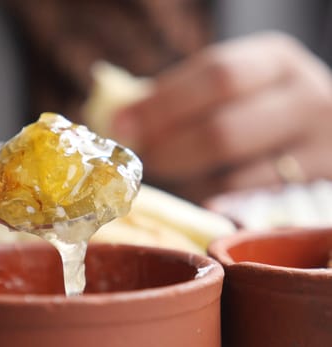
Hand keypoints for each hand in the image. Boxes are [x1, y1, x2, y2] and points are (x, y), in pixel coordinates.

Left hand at [112, 32, 331, 201]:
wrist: (319, 126)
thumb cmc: (256, 102)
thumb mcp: (232, 84)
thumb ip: (181, 95)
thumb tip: (118, 118)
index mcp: (276, 60)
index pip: (216, 76)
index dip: (161, 103)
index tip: (120, 123)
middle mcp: (306, 98)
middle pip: (222, 131)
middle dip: (166, 147)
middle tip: (136, 154)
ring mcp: (318, 146)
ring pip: (232, 175)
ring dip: (182, 178)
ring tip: (158, 170)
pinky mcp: (313, 188)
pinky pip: (245, 204)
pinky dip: (207, 198)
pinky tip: (188, 189)